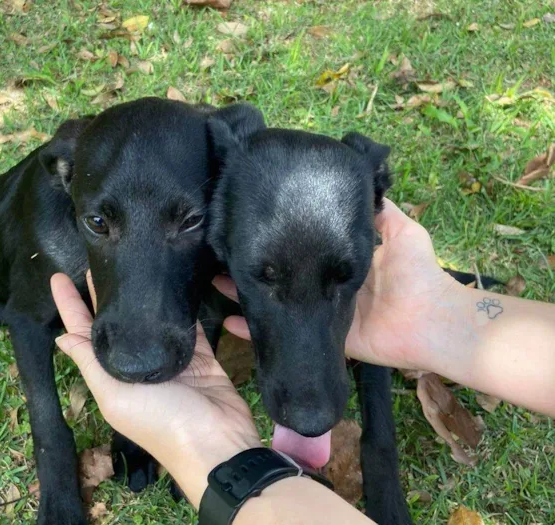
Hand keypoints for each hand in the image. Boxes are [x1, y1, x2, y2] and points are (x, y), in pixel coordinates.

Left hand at [50, 272, 260, 507]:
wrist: (216, 441)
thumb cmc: (159, 421)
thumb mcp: (114, 395)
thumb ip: (90, 363)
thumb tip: (61, 337)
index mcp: (111, 375)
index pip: (83, 333)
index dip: (70, 306)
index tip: (58, 276)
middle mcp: (135, 363)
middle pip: (113, 320)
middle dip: (100, 292)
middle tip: (95, 258)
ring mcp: (167, 357)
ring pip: (147, 317)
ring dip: (137, 292)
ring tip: (127, 260)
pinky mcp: (197, 353)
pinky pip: (184, 322)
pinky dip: (176, 303)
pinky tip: (167, 279)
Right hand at [214, 198, 458, 370]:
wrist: (433, 320)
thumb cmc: (418, 274)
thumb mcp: (402, 231)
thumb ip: (382, 213)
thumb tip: (360, 186)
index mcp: (341, 265)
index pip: (303, 252)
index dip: (281, 244)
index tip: (255, 229)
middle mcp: (325, 289)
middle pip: (285, 277)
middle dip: (258, 269)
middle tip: (226, 256)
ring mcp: (322, 316)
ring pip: (279, 303)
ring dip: (249, 296)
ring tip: (219, 283)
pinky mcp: (323, 340)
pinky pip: (287, 334)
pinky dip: (257, 332)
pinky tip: (231, 323)